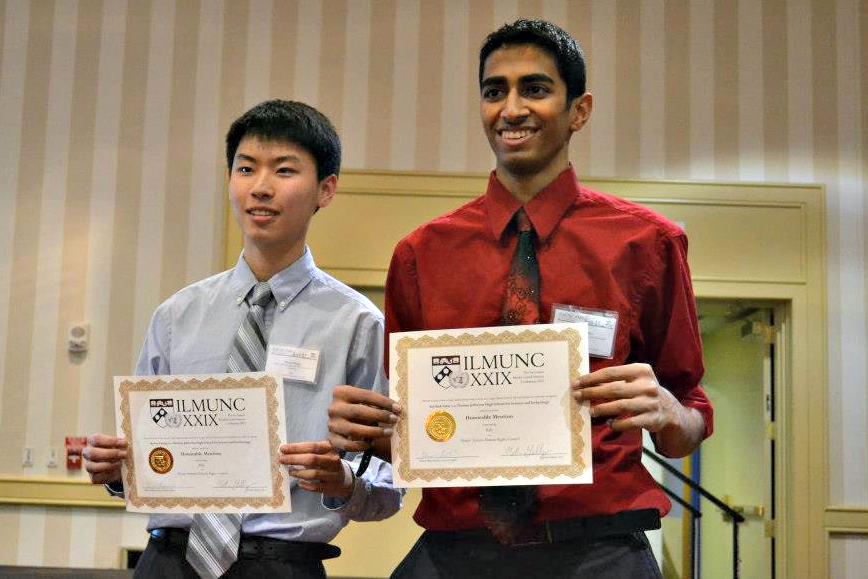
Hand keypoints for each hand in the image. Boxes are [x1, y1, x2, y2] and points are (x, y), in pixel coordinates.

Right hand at [82, 434, 126, 484]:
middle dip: (110, 453)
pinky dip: (110, 473)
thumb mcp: (119, 444)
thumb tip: (129, 442)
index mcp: (93, 442)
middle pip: (93, 453)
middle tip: (124, 454)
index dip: (110, 441)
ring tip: (122, 462)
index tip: (124, 443)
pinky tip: (119, 470)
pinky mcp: (94, 477)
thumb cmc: (118, 450)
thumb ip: (121, 443)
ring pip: (93, 467)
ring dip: (110, 464)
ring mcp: (89, 466)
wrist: (119, 466)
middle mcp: (88, 453)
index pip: (96, 439)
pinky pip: (99, 476)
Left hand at [280, 441, 351, 497]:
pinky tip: (299, 482)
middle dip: (294, 459)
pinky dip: (305, 485)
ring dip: (298, 472)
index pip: (312, 446)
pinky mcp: (330, 487)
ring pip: (313, 474)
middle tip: (281, 459)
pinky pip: (315, 487)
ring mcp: (333, 475)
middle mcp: (333, 461)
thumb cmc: (327, 463)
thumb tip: (286, 451)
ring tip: (290, 471)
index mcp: (330, 449)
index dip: (296, 447)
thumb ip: (308, 451)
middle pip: (312, 459)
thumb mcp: (323, 452)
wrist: (343, 479)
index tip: (283, 449)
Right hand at [327, 386, 400, 453]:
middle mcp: (334, 408)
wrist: (342, 423)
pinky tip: (372, 443)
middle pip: (358, 411)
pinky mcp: (332, 440)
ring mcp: (332, 425)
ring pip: (354, 430)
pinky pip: (348, 445)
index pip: (365, 395)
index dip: (383, 401)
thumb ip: (376, 402)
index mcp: (341, 392)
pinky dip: (362, 446)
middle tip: (395, 420)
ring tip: (389, 432)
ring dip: (374, 432)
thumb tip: (397, 408)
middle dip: (380, 416)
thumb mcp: (364, 401)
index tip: (398, 408)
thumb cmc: (359, 409)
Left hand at [572, 363, 704, 456]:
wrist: (669, 410)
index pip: (611, 373)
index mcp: (641, 370)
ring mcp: (651, 402)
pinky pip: (630, 422)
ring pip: (621, 406)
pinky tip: (608, 423)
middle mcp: (647, 385)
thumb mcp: (634, 380)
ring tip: (590, 411)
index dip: (592, 378)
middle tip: (578, 396)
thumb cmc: (644, 391)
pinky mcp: (652, 419)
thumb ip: (615, 380)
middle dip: (592, 392)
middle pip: (614, 389)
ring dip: (602, 409)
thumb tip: (585, 383)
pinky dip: (617, 424)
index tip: (577, 383)